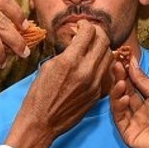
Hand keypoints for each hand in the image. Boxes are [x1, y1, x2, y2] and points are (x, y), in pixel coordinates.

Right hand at [3, 20, 111, 147]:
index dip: (85, 25)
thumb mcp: (48, 67)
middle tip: (89, 34)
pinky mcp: (97, 94)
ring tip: (92, 49)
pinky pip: (106, 73)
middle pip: (104, 42)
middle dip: (97, 33)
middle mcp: (86, 71)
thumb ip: (66, 52)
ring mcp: (94, 84)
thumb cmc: (39, 95)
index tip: (81, 26)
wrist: (41, 122)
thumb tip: (76, 41)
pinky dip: (102, 65)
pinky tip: (92, 65)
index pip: (89, 32)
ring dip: (102, 49)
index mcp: (70, 61)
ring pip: (109, 57)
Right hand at [110, 55, 148, 147]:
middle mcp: (139, 112)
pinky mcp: (127, 133)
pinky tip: (124, 98)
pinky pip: (119, 118)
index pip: (133, 86)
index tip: (121, 61)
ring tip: (120, 82)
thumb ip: (142, 79)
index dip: (127, 74)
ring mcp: (133, 123)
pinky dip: (119, 107)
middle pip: (125, 94)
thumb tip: (132, 62)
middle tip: (116, 66)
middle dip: (120, 79)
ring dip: (118, 92)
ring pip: (119, 105)